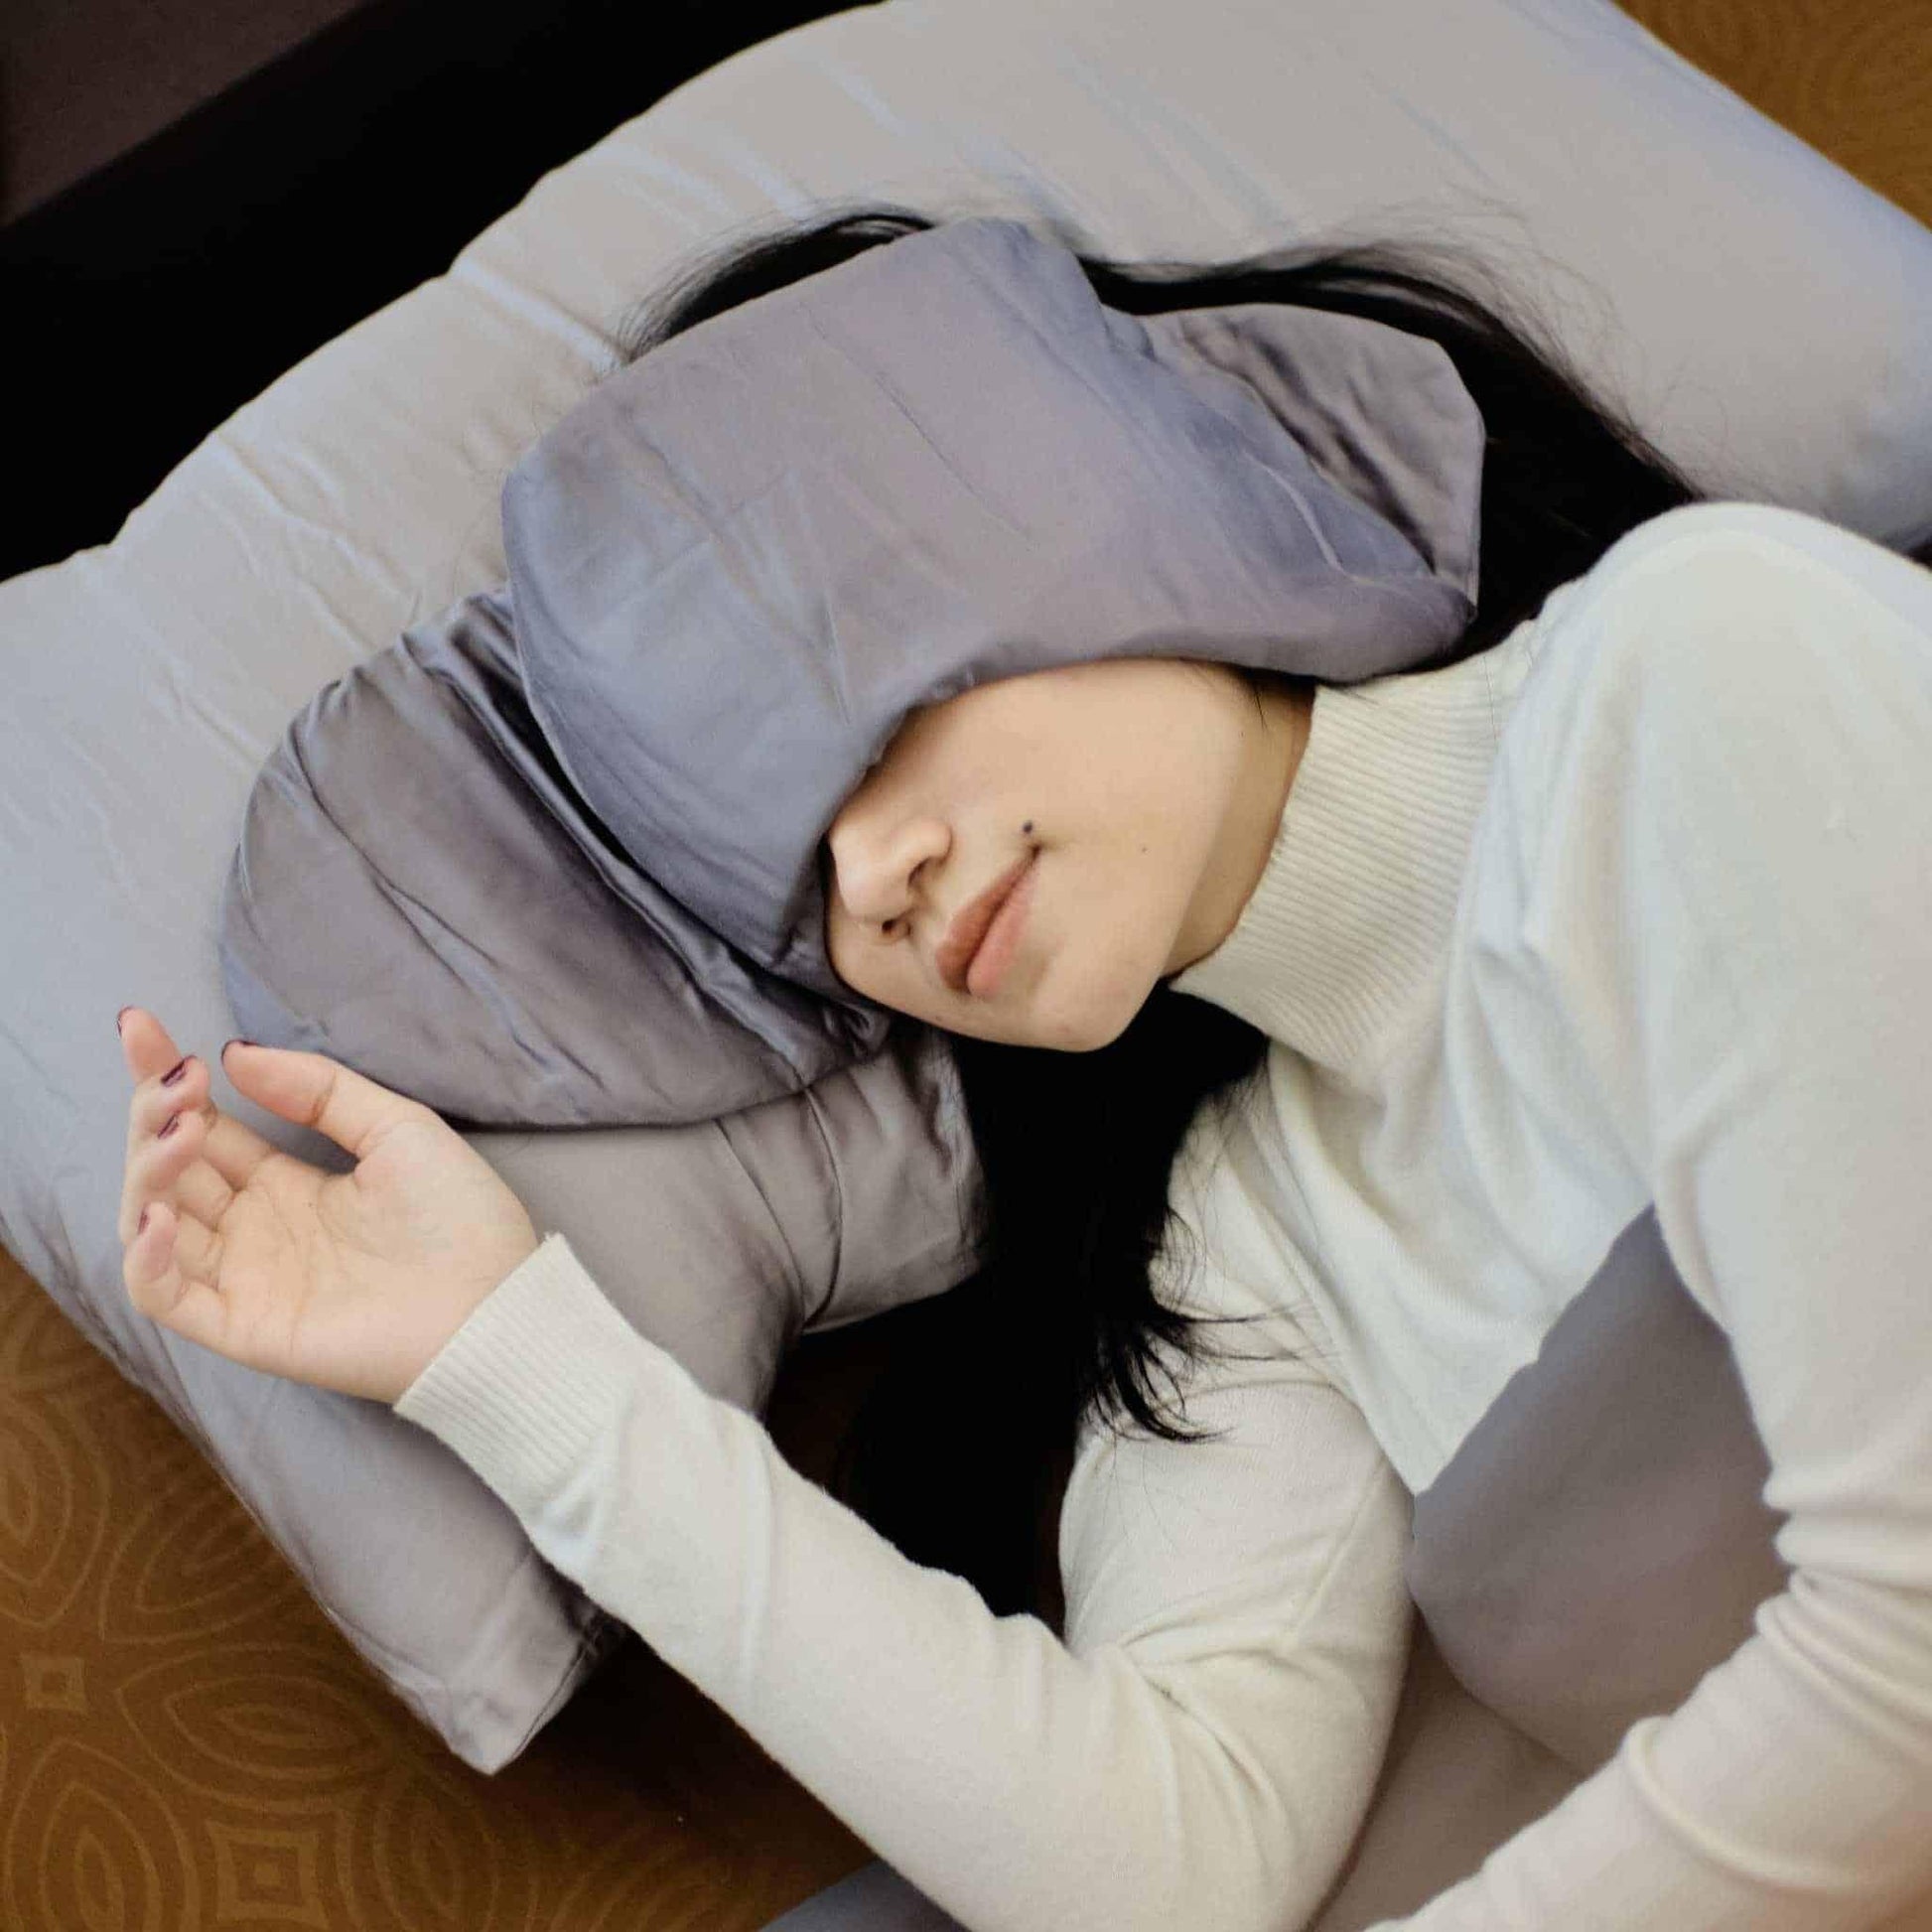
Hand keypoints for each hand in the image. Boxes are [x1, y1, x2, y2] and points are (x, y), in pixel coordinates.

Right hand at [117, 1008, 540, 1404]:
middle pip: (168, 1168)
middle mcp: (254, 1229)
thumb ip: (319, 1090)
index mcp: (288, 1185)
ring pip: (151, 1222)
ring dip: (149, 1172)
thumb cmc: (459, 1218)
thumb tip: (234, 1054)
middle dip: (154, 1115)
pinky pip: (164, 1298)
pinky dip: (145, 1258)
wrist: (495, 1303)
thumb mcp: (397, 1128)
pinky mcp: (244, 1326)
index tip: (140, 1024)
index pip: (204, 1126)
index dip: (164, 1079)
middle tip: (180, 1081)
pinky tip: (165, 1213)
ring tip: (184, 1131)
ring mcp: (244, 1278)